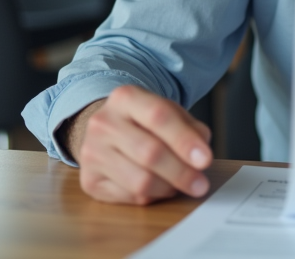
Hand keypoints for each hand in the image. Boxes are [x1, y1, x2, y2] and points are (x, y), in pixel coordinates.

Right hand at [62, 85, 213, 205]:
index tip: (205, 159)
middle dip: (181, 172)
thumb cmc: (144, 123)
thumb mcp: (170, 113)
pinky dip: (152, 196)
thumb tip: (201, 155)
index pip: (159, 117)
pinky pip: (129, 196)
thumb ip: (190, 128)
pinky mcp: (88, 180)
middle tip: (201, 184)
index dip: (184, 141)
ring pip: (140, 180)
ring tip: (181, 184)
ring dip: (169, 187)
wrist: (106, 131)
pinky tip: (159, 188)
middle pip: (149, 152)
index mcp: (125, 98)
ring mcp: (91, 152)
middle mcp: (103, 122)